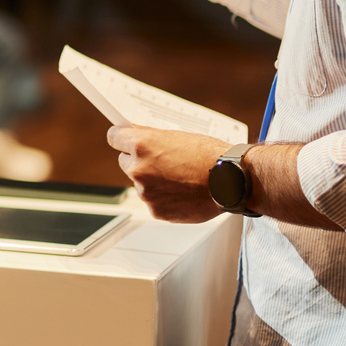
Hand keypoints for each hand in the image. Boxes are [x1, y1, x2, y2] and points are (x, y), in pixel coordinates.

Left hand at [108, 125, 225, 223]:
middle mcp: (138, 168)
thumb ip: (152, 138)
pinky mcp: (155, 210)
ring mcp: (146, 192)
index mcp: (142, 144)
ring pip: (140, 184)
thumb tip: (134, 135)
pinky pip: (153, 201)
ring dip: (153, 182)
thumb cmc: (211, 155)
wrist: (231, 181)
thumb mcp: (178, 135)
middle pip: (124, 162)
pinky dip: (164, 198)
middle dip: (138, 161)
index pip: (114, 137)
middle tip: (161, 162)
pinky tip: (183, 192)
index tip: (123, 140)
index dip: (121, 138)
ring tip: (180, 178)